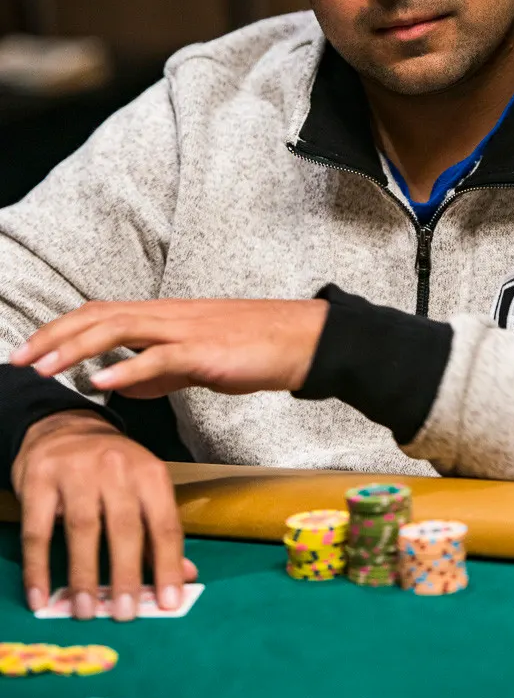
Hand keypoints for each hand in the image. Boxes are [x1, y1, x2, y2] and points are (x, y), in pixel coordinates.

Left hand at [10, 297, 328, 397]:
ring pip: (120, 329)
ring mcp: (186, 330)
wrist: (302, 340)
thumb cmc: (254, 349)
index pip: (99, 314)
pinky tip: (104, 382)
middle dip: (53, 337)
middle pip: (98, 316)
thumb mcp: (196, 362)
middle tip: (18, 360)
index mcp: (163, 317)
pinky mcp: (206, 351)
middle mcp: (168, 315)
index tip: (28, 352)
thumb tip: (117, 382)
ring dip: (77, 349)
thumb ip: (157, 370)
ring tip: (46, 369)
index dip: (60, 330)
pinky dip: (129, 368)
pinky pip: (161, 357)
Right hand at [11, 411, 196, 619]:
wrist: (64, 429)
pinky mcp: (40, 478)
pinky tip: (41, 596)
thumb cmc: (112, 470)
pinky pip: (37, 529)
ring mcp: (76, 471)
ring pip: (82, 528)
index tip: (168, 603)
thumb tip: (185, 577)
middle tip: (124, 614)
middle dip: (126, 574)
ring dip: (84, 574)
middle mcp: (116, 469)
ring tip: (85, 611)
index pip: (164, 524)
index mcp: (150, 474)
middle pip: (124, 526)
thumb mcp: (144, 490)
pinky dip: (38, 567)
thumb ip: (160, 533)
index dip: (168, 565)